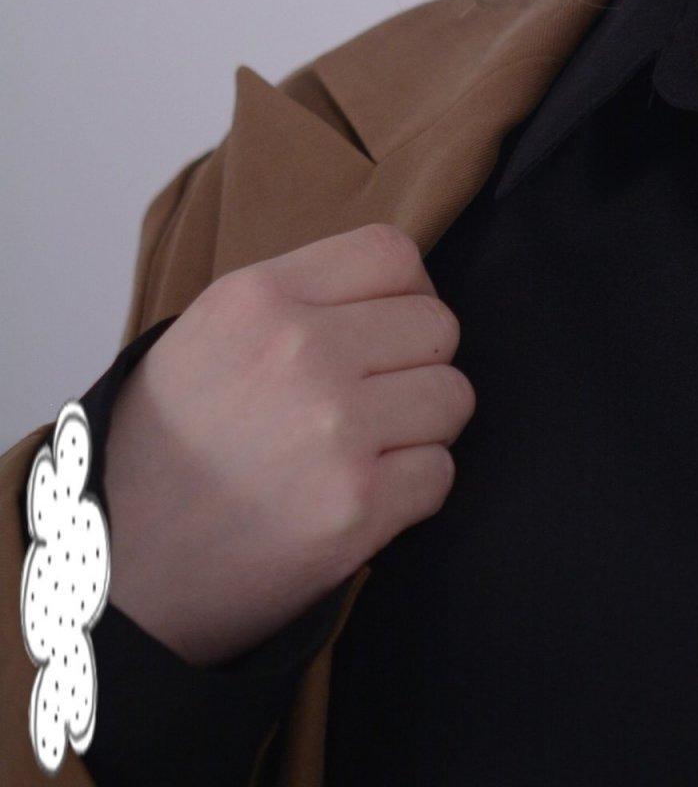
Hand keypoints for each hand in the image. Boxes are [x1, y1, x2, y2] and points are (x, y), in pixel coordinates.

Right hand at [100, 221, 474, 666]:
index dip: (405, 293)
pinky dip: (413, 491)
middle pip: (437, 325)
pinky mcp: (356, 508)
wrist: (116, 573)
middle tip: (373, 402)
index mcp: (259, 297)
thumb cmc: (160, 454)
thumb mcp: (205, 335)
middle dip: (417, 365)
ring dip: (423, 429)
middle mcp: (302, 351)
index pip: (392, 253)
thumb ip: (294, 300)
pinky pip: (441, 473)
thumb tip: (390, 292)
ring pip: (453, 396)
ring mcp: (334, 430)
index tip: (385, 330)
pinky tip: (361, 499)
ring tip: (365, 452)